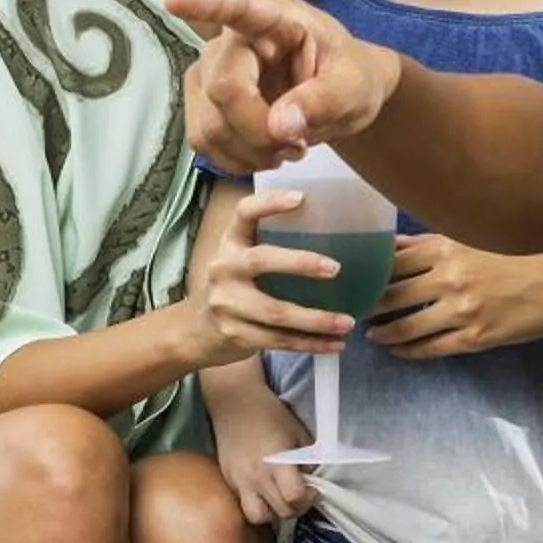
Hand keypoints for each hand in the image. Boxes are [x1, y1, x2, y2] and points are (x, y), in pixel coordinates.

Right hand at [171, 0, 401, 173]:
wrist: (342, 95)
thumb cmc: (350, 77)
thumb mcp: (356, 87)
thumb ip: (325, 101)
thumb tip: (279, 126)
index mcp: (275, 19)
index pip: (237, 6)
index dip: (204, 4)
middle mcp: (231, 41)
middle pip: (223, 90)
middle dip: (261, 132)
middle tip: (300, 144)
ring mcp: (209, 72)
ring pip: (209, 126)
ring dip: (252, 152)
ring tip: (288, 147)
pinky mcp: (201, 104)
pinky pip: (203, 143)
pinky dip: (238, 160)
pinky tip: (266, 152)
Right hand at [189, 185, 356, 367]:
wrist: (194, 332)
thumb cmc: (232, 287)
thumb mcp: (239, 259)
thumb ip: (269, 245)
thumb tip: (331, 229)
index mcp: (230, 243)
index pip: (244, 213)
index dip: (270, 203)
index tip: (301, 197)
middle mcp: (224, 269)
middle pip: (262, 261)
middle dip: (300, 263)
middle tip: (336, 268)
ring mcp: (227, 304)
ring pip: (277, 313)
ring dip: (317, 320)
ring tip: (347, 322)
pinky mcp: (236, 335)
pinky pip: (279, 340)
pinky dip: (310, 344)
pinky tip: (335, 344)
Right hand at [213, 390, 318, 525]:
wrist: (235, 402)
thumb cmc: (271, 414)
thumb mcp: (299, 434)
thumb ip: (307, 461)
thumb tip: (310, 480)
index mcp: (276, 464)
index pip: (294, 498)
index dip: (308, 498)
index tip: (313, 489)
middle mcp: (256, 478)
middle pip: (280, 513)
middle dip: (295, 507)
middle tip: (299, 494)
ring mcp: (239, 481)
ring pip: (257, 517)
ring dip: (272, 512)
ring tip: (278, 498)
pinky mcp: (228, 480)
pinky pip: (243, 503)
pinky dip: (257, 502)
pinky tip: (263, 489)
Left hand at [367, 235, 542, 360]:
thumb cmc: (516, 258)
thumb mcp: (473, 241)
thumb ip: (429, 243)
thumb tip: (388, 245)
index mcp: (446, 248)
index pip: (389, 263)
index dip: (365, 275)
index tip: (351, 281)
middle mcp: (449, 278)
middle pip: (390, 295)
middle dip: (366, 306)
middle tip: (350, 311)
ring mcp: (461, 310)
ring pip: (405, 326)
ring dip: (382, 332)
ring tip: (370, 333)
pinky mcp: (474, 337)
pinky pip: (429, 348)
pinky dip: (407, 350)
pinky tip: (397, 349)